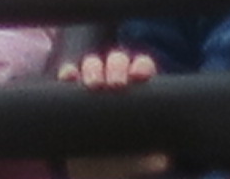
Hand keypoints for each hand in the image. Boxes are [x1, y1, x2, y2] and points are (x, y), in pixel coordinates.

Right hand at [55, 47, 166, 178]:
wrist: (91, 169)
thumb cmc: (120, 158)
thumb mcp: (136, 158)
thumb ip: (150, 158)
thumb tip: (161, 159)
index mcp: (136, 89)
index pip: (141, 67)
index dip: (141, 66)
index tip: (139, 76)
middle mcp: (113, 80)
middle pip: (117, 61)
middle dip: (117, 67)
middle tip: (117, 84)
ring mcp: (91, 83)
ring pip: (93, 64)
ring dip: (93, 68)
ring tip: (94, 84)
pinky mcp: (68, 91)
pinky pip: (68, 74)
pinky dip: (69, 72)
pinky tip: (70, 78)